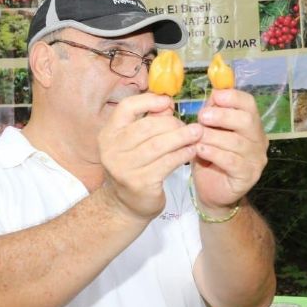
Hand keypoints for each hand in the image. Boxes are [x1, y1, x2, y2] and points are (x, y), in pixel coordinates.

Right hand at [99, 93, 202, 221]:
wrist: (127, 204)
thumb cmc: (135, 168)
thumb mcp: (135, 143)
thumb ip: (149, 122)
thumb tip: (167, 104)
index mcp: (109, 134)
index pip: (126, 108)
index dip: (149, 101)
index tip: (168, 102)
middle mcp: (112, 150)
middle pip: (147, 126)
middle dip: (173, 123)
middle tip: (190, 124)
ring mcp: (124, 168)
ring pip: (159, 144)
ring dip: (182, 137)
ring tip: (197, 134)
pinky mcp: (140, 182)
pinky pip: (166, 162)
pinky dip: (182, 154)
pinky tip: (192, 151)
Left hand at [192, 89, 268, 215]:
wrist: (213, 191)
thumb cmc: (210, 157)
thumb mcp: (209, 131)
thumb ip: (211, 113)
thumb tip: (212, 92)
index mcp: (250, 124)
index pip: (249, 104)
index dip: (233, 97)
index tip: (215, 97)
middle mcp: (258, 140)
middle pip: (247, 120)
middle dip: (222, 116)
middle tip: (202, 118)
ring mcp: (256, 159)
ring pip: (236, 142)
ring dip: (213, 137)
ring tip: (196, 137)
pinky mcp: (248, 176)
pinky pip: (232, 161)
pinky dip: (214, 153)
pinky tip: (201, 150)